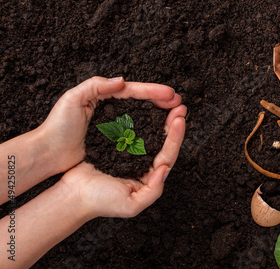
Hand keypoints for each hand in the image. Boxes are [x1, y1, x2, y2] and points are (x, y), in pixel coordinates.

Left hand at [34, 76, 184, 175]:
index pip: (134, 91)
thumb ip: (95, 85)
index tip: (171, 94)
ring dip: (160, 115)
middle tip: (180, 104)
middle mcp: (112, 108)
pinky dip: (151, 130)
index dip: (154, 91)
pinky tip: (161, 132)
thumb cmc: (56, 126)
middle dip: (163, 102)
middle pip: (143, 102)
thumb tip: (121, 80)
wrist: (47, 153)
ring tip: (176, 115)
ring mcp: (114, 125)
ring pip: (143, 116)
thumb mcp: (72, 99)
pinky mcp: (114, 141)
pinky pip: (137, 132)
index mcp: (104, 96)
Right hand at [59, 102, 184, 217]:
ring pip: (149, 131)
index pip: (168, 154)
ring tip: (167, 102)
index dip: (175, 137)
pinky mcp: (115, 142)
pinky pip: (130, 127)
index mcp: (149, 175)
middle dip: (172, 122)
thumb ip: (152, 191)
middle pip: (163, 140)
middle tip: (180, 106)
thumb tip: (165, 169)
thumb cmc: (100, 202)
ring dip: (159, 117)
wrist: (73, 196)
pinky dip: (139, 117)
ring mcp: (129, 151)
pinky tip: (145, 106)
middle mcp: (142, 162)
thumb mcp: (131, 204)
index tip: (180, 120)